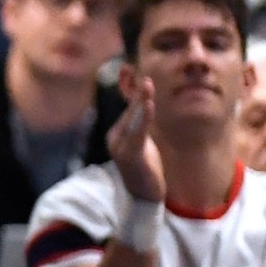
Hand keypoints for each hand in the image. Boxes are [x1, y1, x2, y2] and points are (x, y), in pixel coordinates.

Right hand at [108, 72, 164, 202]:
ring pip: (132, 119)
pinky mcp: (131, 157)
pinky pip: (137, 134)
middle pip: (129, 110)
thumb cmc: (146, 169)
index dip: (126, 86)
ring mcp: (121, 148)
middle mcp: (115, 138)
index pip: (125, 106)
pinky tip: (149, 105)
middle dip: (134, 90)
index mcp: (119, 133)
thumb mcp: (143, 142)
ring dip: (139, 101)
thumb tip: (144, 102)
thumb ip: (141, 123)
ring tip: (146, 84)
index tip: (127, 68)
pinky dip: (143, 118)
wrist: (143, 198)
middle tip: (135, 70)